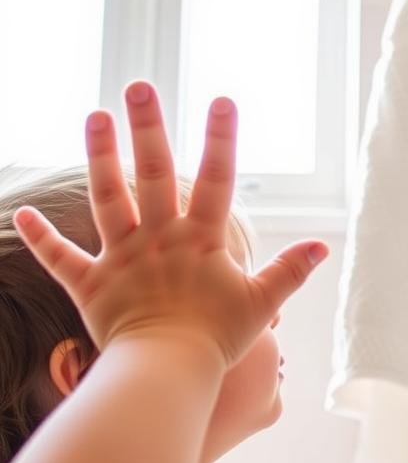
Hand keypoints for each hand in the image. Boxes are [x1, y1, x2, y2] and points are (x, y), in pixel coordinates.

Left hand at [11, 81, 328, 370]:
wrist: (168, 375)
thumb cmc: (217, 341)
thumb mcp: (261, 304)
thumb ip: (289, 272)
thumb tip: (322, 246)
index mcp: (201, 241)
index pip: (217, 181)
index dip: (221, 140)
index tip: (221, 99)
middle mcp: (160, 240)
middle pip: (154, 174)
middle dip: (148, 127)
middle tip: (138, 86)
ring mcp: (123, 260)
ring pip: (108, 199)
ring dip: (100, 156)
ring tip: (94, 115)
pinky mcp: (91, 286)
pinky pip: (61, 259)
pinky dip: (41, 238)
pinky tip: (20, 211)